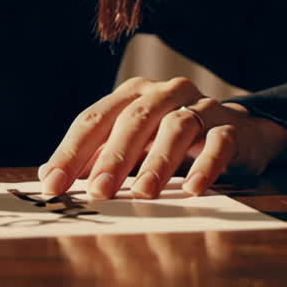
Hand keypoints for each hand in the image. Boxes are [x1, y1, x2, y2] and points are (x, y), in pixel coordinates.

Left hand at [38, 76, 286, 199]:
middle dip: (112, 158)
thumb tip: (49, 176)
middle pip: (132, 121)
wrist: (238, 130)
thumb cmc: (169, 139)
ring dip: (157, 161)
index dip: (70, 151)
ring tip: (143, 193)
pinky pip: (219, 143)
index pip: (93, 120)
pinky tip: (193, 188)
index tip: (52, 184)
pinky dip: (206, 165)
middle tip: (97, 191)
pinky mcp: (231, 126)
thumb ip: (94, 156)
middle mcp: (163, 93)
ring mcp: (199, 106)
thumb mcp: (131, 143)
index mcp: (130, 95)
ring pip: (175, 128)